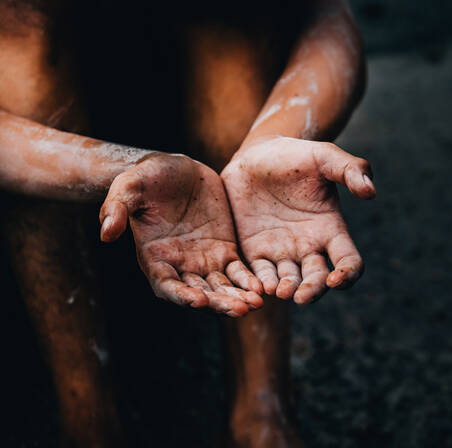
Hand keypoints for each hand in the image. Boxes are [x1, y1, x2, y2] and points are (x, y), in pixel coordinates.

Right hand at [99, 153, 262, 316]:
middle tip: (239, 308)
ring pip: (222, 288)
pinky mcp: (224, 250)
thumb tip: (105, 234)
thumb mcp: (128, 187)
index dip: (181, 296)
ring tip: (255, 303)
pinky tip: (262, 287)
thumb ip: (116, 208)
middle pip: (199, 294)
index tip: (198, 301)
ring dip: (237, 298)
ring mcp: (204, 261)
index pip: (167, 287)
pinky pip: (238, 271)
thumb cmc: (146, 178)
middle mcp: (180, 267)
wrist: (175, 168)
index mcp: (154, 258)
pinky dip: (248, 281)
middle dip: (218, 303)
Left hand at [222, 136, 375, 304]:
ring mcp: (281, 252)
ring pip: (288, 282)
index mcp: (331, 229)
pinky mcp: (255, 251)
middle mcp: (309, 247)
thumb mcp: (325, 157)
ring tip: (279, 291)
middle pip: (317, 280)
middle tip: (301, 296)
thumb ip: (351, 169)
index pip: (349, 261)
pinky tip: (257, 286)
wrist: (256, 155)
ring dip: (286, 291)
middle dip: (312, 291)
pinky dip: (260, 284)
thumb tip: (371, 192)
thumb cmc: (295, 156)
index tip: (337, 278)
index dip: (347, 274)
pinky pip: (259, 274)